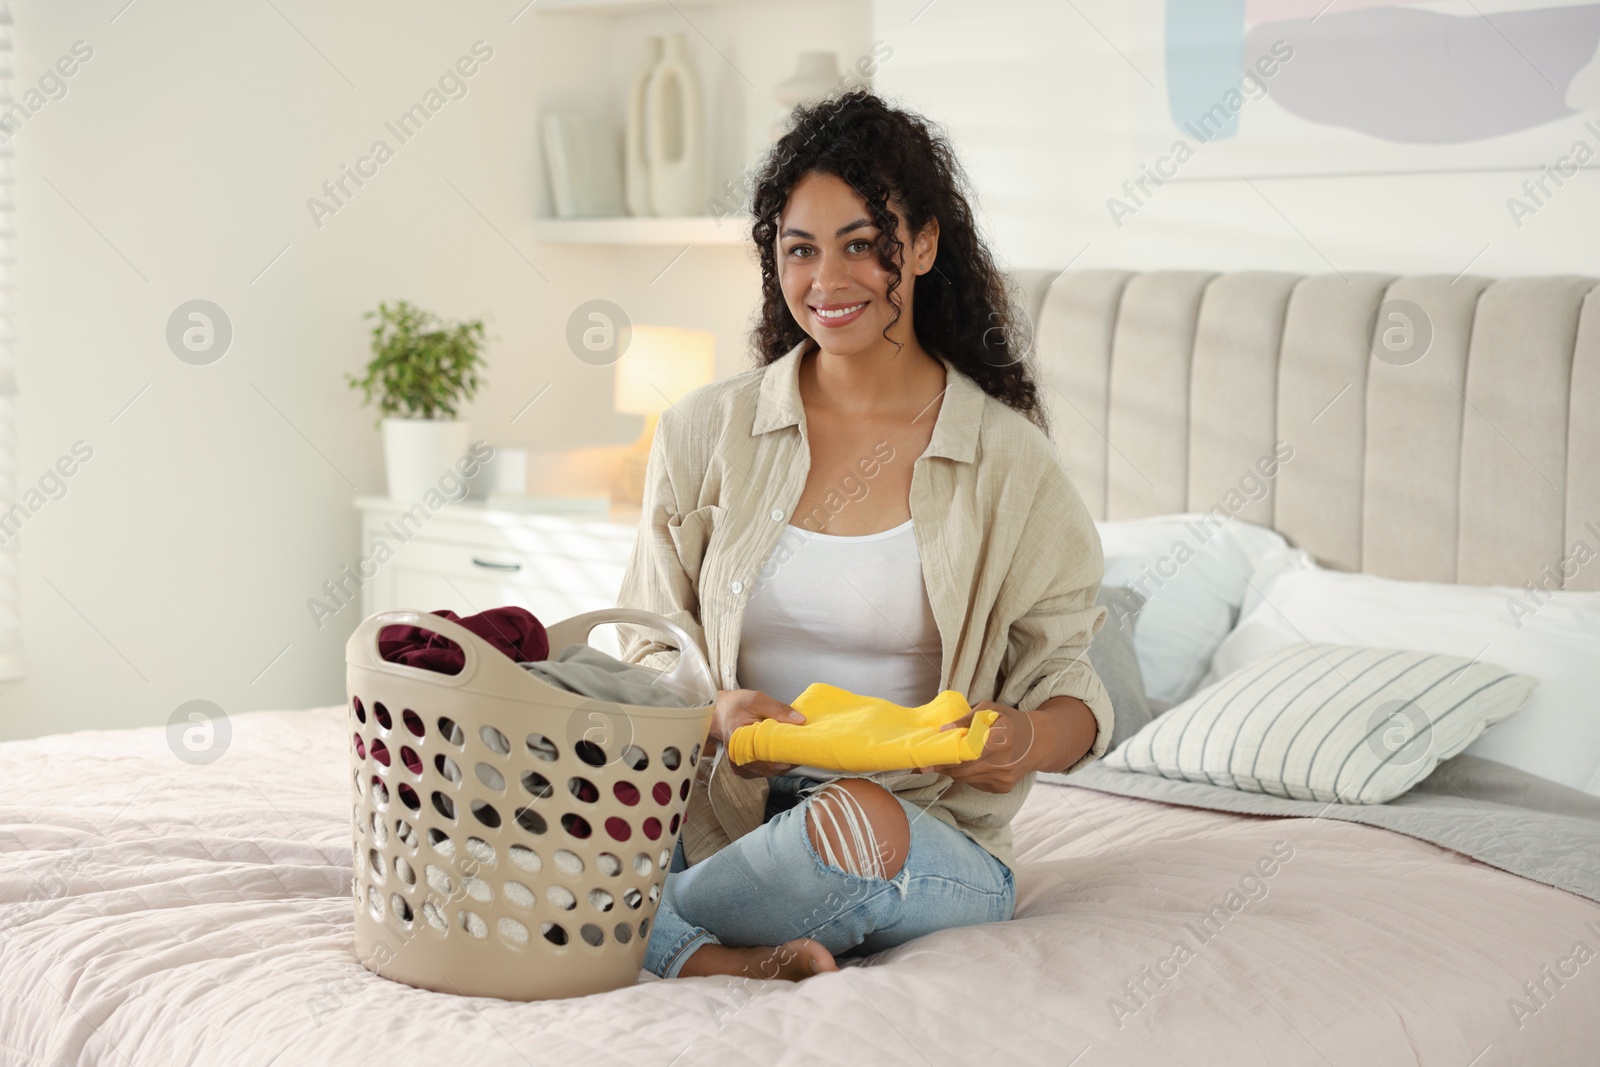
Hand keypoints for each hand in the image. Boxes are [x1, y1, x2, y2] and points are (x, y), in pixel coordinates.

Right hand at [712, 688, 806, 778]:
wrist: (723, 712)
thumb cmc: (738, 705)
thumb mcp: (758, 700)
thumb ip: (779, 709)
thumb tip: (800, 720)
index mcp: (736, 739)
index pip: (763, 753)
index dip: (783, 753)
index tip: (798, 749)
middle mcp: (736, 756)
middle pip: (767, 766)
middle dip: (786, 759)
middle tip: (802, 750)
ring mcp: (739, 765)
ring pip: (767, 771)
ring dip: (784, 764)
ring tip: (796, 752)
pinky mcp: (744, 768)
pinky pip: (764, 772)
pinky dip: (777, 766)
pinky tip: (785, 757)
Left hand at [915, 701, 1034, 793]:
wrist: (1037, 743)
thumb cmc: (1009, 721)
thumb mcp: (990, 710)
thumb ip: (966, 719)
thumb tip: (943, 730)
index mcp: (1001, 739)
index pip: (966, 752)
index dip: (946, 758)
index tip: (927, 761)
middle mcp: (1004, 763)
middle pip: (964, 770)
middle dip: (943, 768)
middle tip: (926, 765)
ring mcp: (1004, 778)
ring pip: (967, 779)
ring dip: (953, 772)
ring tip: (943, 763)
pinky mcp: (1003, 788)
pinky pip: (976, 783)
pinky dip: (966, 776)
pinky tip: (966, 766)